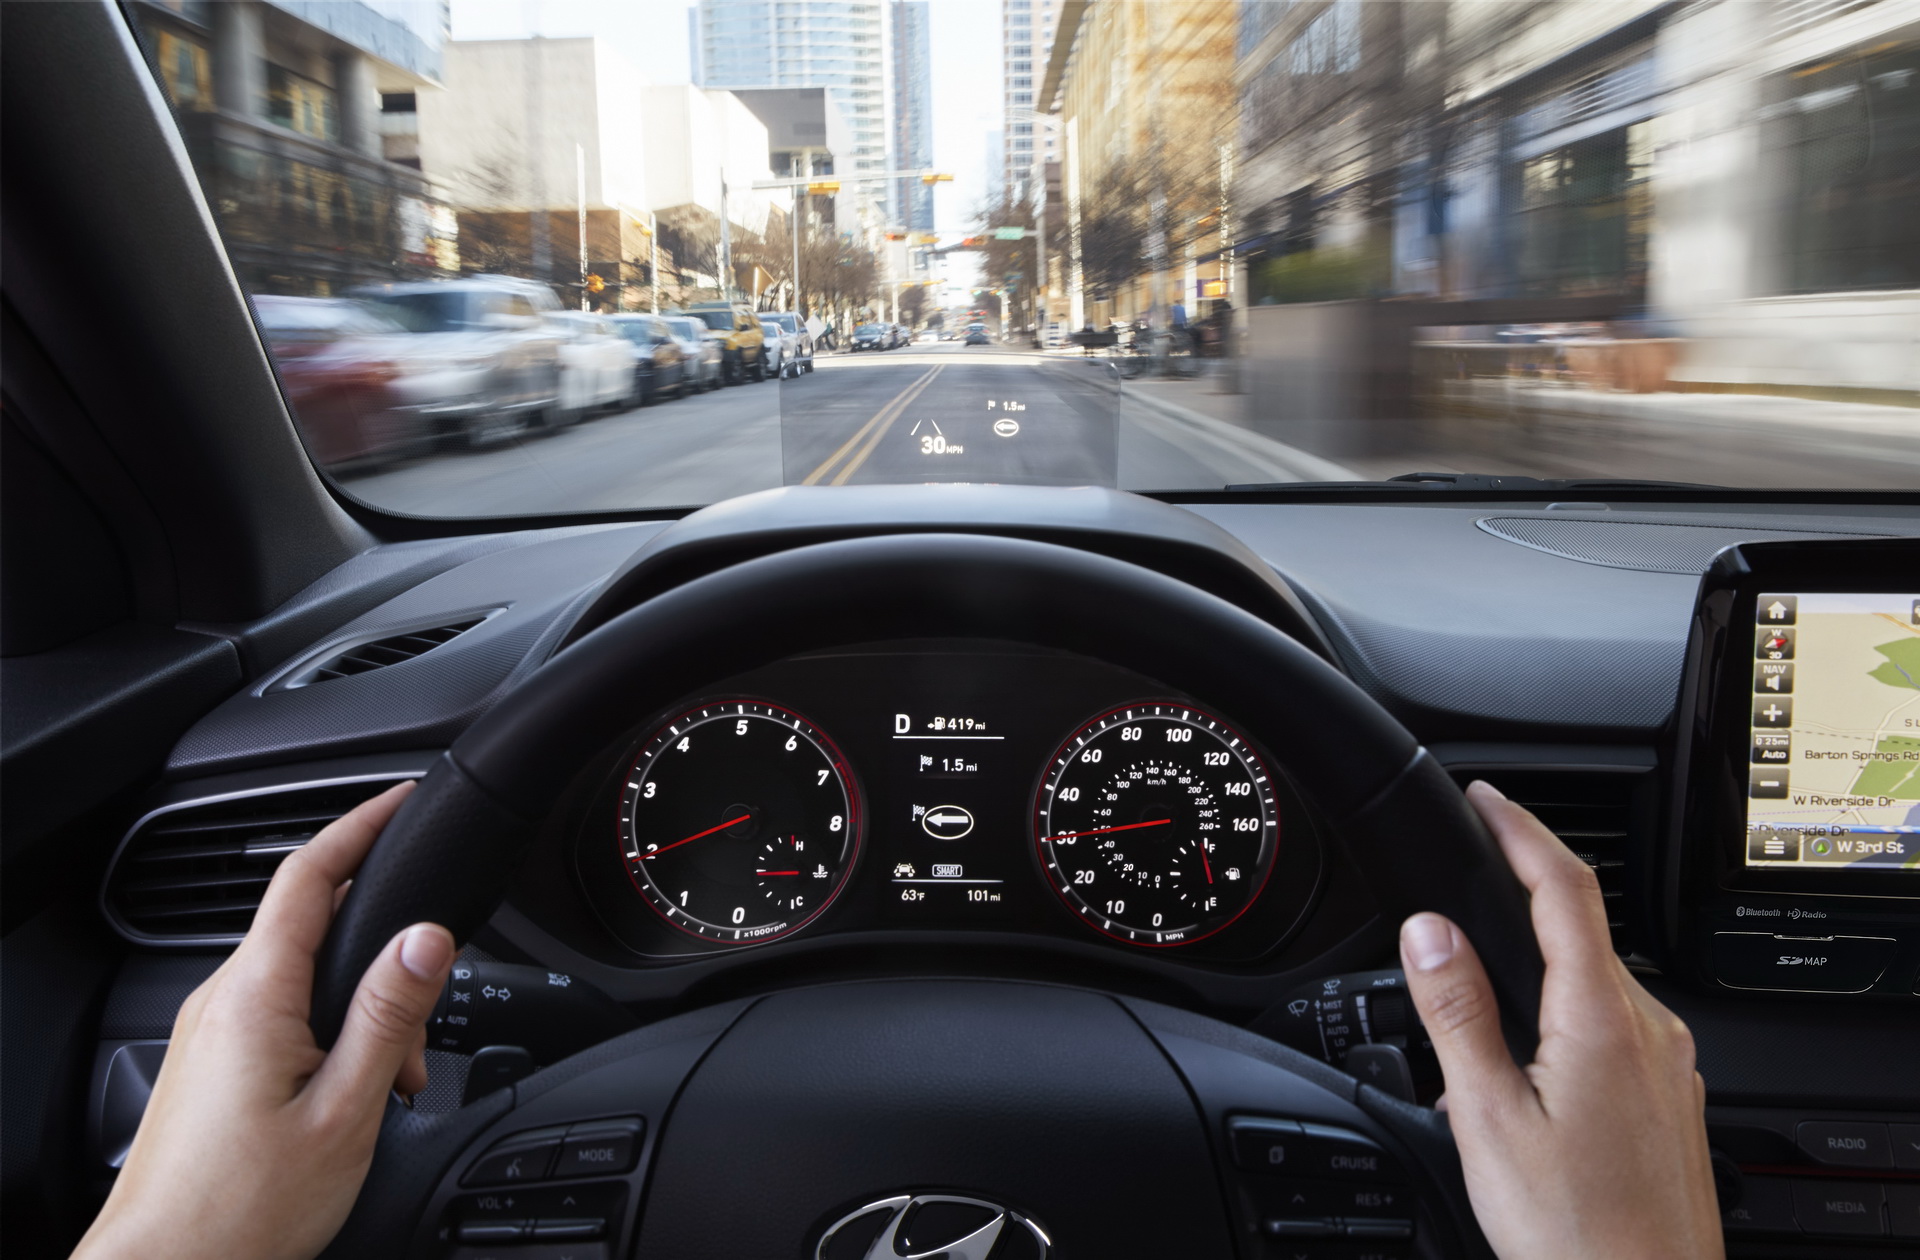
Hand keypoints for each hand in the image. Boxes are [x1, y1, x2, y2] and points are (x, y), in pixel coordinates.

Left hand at [75, 782, 454, 1259]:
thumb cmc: (240, 1213)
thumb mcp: (345, 1110)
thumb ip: (388, 1013)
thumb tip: (426, 936)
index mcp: (255, 995)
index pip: (309, 873)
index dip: (360, 824)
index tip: (403, 798)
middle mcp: (222, 1001)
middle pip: (318, 931)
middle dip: (384, 962)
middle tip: (421, 1036)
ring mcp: (210, 1034)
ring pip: (304, 981)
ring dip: (362, 1013)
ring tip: (388, 1088)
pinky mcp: (209, 1066)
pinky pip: (281, 1019)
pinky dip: (331, 1039)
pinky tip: (353, 1097)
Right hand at [1400, 780, 1723, 1259]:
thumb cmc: (1575, 1233)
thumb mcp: (1488, 1119)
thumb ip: (1457, 1014)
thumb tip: (1429, 931)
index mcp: (1601, 1021)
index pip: (1564, 888)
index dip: (1521, 830)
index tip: (1487, 798)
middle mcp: (1649, 1031)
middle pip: (1581, 929)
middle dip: (1517, 902)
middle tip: (1456, 895)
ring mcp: (1670, 1064)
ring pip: (1595, 982)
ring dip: (1538, 971)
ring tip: (1475, 1015)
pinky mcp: (1673, 1097)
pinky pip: (1613, 1028)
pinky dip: (1564, 1019)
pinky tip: (1527, 1072)